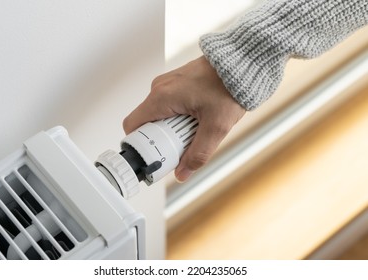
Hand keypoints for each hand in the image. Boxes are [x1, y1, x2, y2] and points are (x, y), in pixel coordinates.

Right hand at [123, 56, 245, 181]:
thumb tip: (182, 173)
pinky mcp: (177, 83)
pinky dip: (177, 117)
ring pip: (158, 114)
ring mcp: (168, 83)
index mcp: (162, 97)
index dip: (139, 144)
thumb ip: (198, 154)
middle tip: (180, 148)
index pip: (132, 125)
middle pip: (147, 122)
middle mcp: (160, 88)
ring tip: (193, 132)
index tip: (154, 155)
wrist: (243, 63)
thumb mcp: (215, 127)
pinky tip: (196, 120)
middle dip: (160, 139)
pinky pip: (168, 104)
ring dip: (171, 129)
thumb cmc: (229, 87)